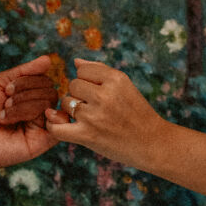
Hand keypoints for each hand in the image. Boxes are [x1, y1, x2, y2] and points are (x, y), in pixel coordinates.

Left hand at [0, 55, 58, 172]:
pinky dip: (44, 118)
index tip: (6, 89)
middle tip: (5, 103)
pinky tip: (26, 121)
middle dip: (25, 93)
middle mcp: (37, 111)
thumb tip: (48, 59)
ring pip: (48, 104)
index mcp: (29, 97)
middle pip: (50, 91)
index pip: (45, 80)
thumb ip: (24, 71)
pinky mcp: (42, 142)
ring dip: (22, 106)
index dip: (27, 80)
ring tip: (3, 117)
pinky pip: (56, 125)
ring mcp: (40, 127)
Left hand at [44, 58, 167, 168]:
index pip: (83, 70)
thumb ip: (100, 70)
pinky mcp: (87, 135)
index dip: (87, 80)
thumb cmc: (137, 113)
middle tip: (93, 106)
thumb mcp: (125, 86)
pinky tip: (60, 124)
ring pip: (65, 103)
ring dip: (71, 110)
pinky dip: (54, 126)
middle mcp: (104, 95)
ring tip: (88, 117)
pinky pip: (57, 127)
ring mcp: (94, 115)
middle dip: (79, 94)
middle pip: (73, 85)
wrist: (152, 144)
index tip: (97, 91)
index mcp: (116, 79)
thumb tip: (76, 61)